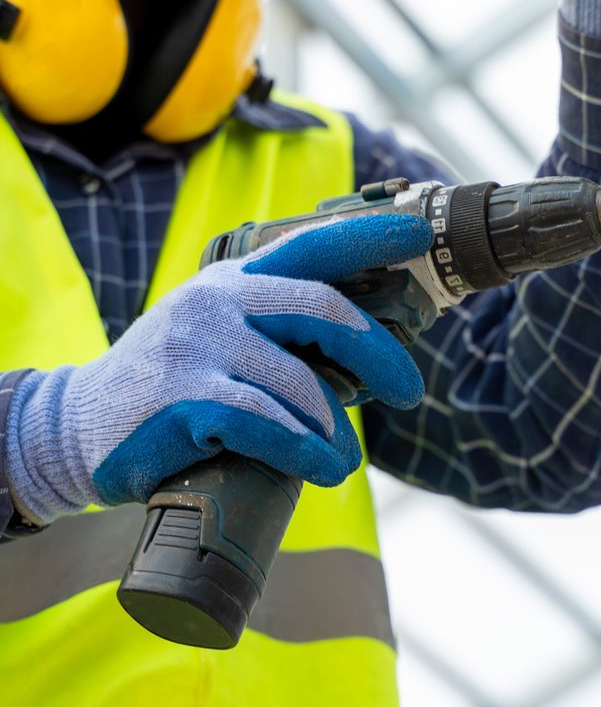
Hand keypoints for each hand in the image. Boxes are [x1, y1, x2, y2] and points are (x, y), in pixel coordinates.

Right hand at [6, 213, 433, 523]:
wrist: (77, 426)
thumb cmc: (171, 384)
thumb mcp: (221, 338)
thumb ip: (279, 335)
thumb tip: (367, 361)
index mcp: (236, 281)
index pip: (312, 246)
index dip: (368, 238)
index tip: (418, 237)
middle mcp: (218, 300)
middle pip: (323, 309)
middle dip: (379, 353)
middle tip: (409, 391)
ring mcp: (198, 345)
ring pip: (300, 379)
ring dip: (336, 428)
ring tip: (345, 463)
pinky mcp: (182, 398)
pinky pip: (265, 423)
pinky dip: (303, 450)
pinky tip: (321, 469)